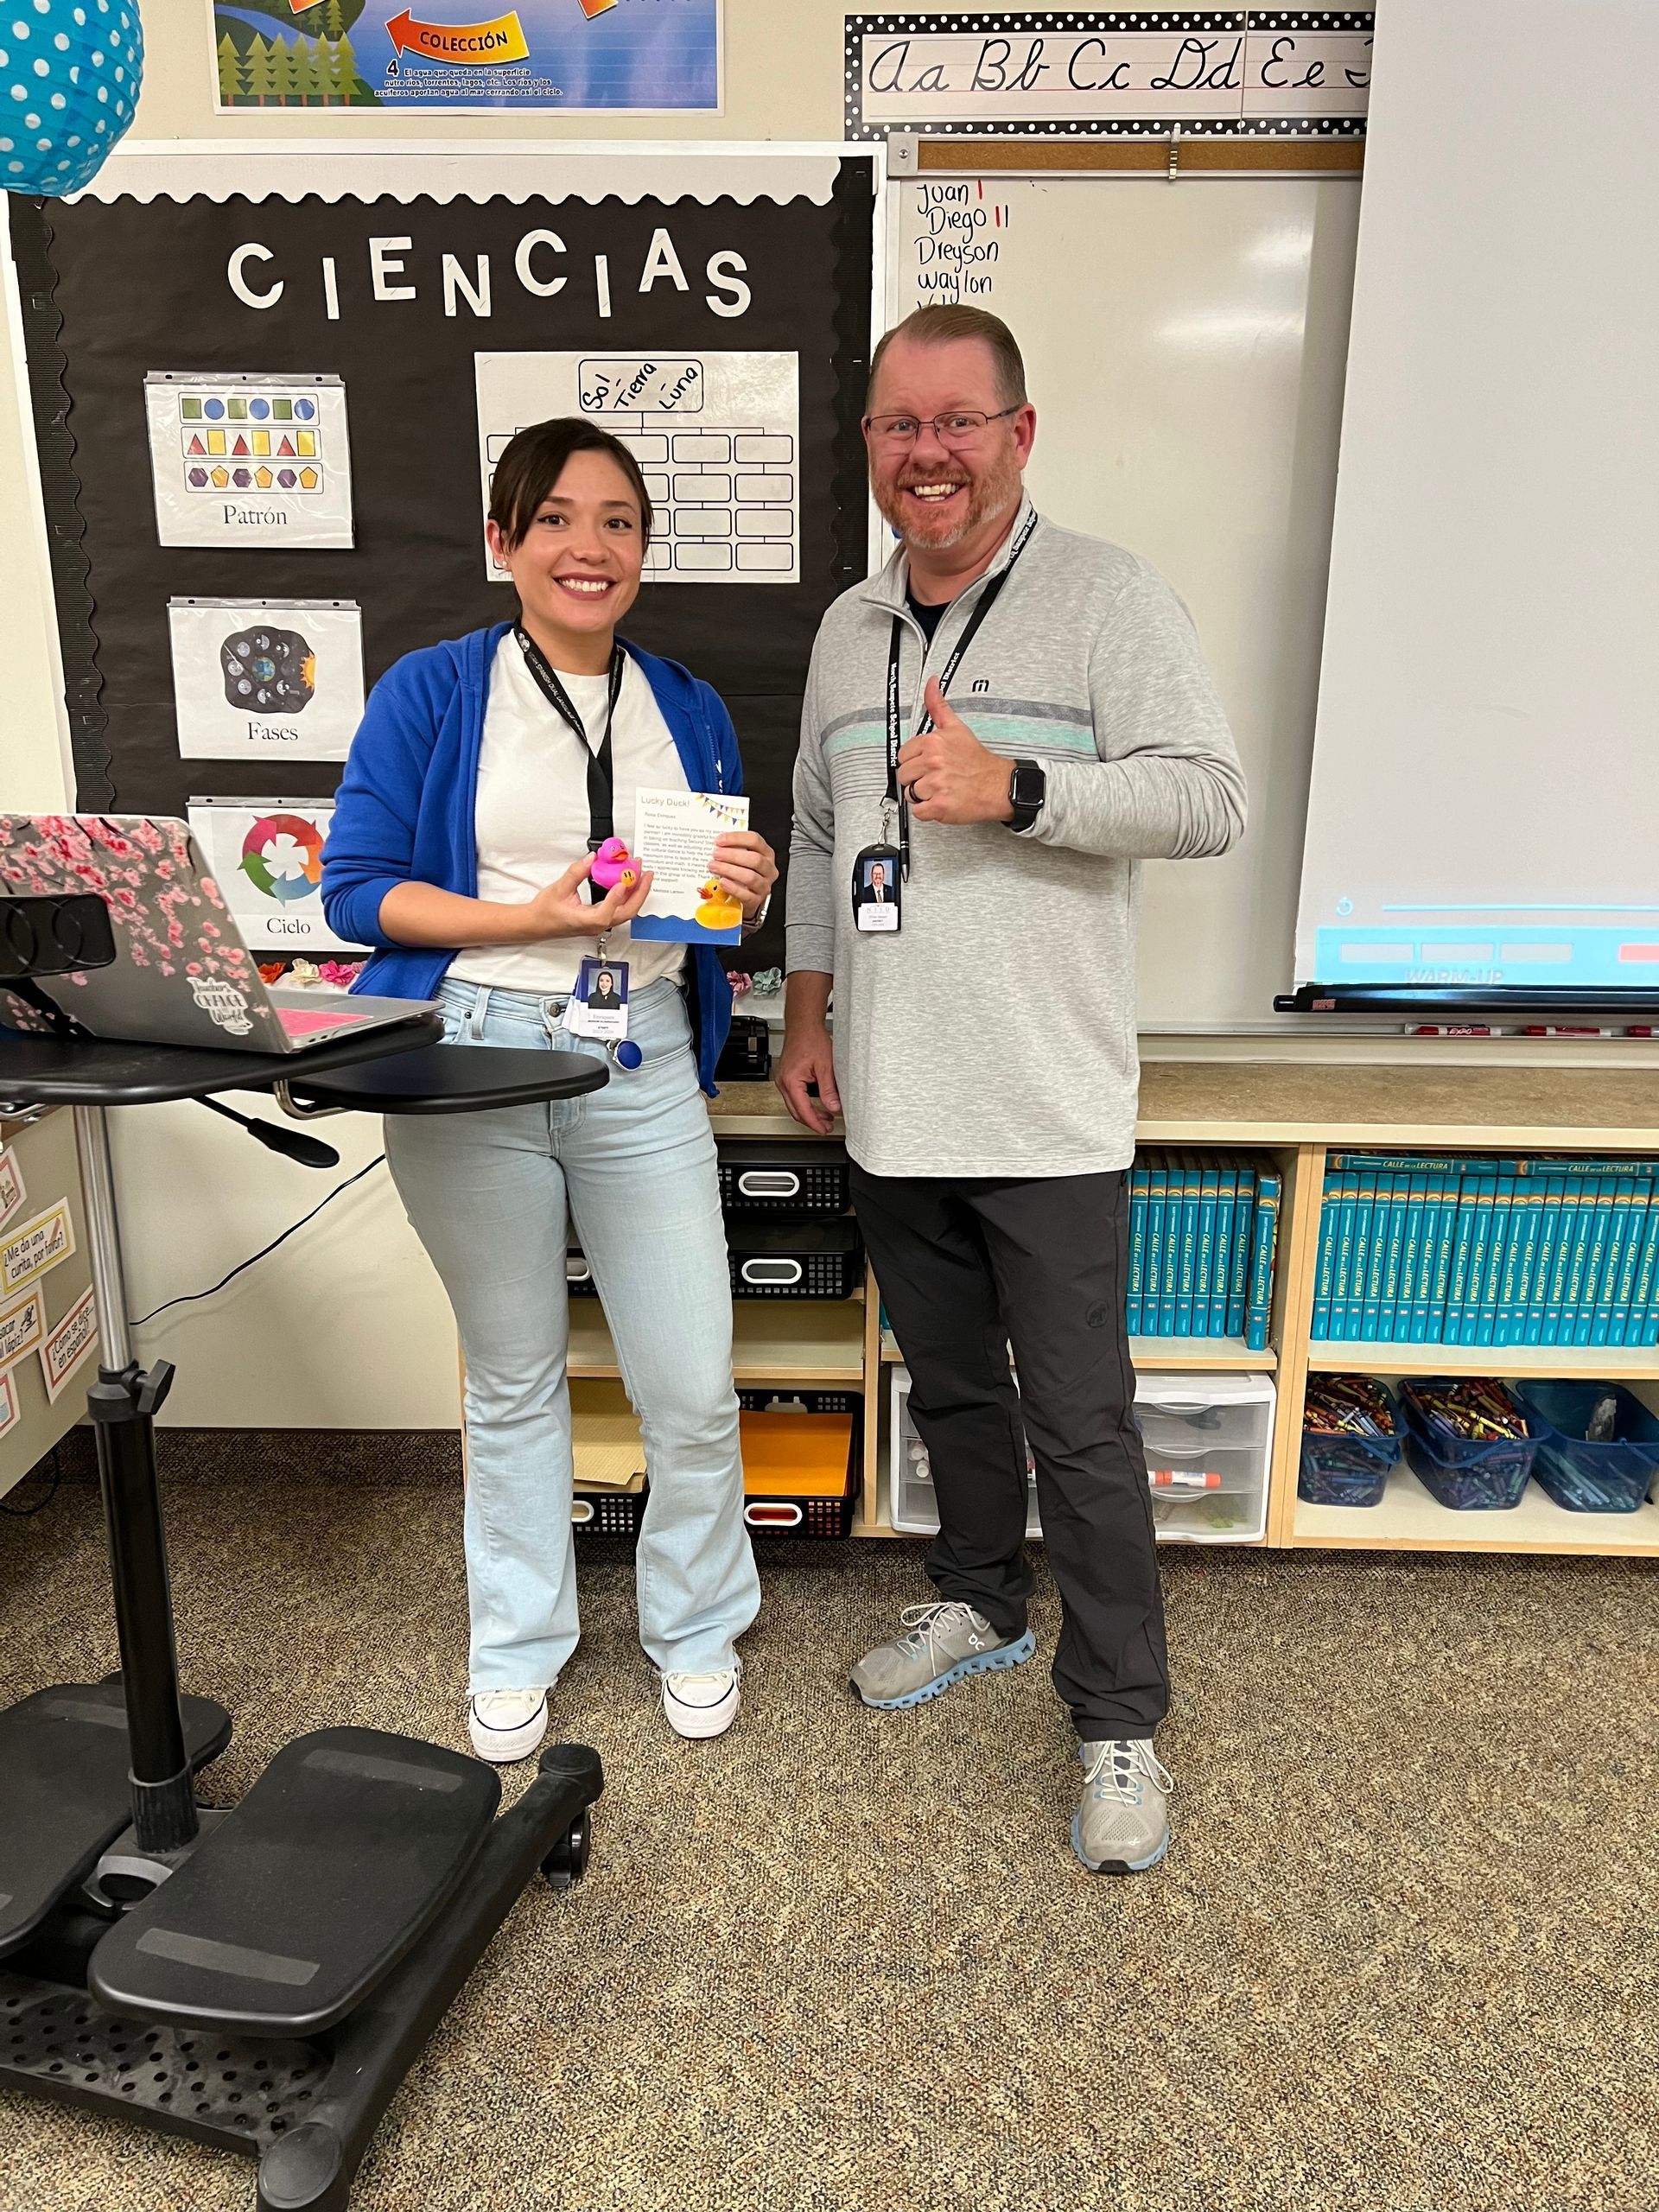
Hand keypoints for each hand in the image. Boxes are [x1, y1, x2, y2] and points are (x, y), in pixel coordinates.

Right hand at [520, 855, 653, 940]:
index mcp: (585, 921)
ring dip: (636, 893)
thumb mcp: (559, 888)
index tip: (623, 881)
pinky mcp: (601, 919)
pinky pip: (620, 909)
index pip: (605, 913)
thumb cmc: (545, 912)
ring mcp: (600, 923)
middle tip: (645, 873)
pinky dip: (628, 895)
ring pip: (626, 911)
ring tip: (642, 875)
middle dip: (639, 892)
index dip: (616, 898)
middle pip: (626, 912)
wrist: (537, 924)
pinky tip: (630, 883)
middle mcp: (596, 925)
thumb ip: (577, 872)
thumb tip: (592, 859)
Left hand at [709, 829, 778, 918]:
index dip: (736, 838)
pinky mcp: (757, 900)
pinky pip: (746, 895)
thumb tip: (715, 844)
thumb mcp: (740, 859)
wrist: (744, 899)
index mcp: (766, 853)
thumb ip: (732, 850)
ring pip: (750, 877)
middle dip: (732, 855)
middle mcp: (768, 869)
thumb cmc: (741, 875)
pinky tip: (722, 882)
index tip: (719, 840)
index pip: (755, 840)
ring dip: (730, 870)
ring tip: (714, 867)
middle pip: (755, 859)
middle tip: (716, 854)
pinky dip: (733, 888)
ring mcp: (764, 885)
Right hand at [775, 1020, 840, 1133]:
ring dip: (809, 1113)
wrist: (803, 1025)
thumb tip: (833, 1107)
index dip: (814, 1123)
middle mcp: (783, 1082)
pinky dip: (805, 1103)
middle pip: (796, 1111)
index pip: (803, 1110)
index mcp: (791, 1081)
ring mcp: (783, 1080)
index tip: (824, 1130)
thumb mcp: (826, 1066)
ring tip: (825, 1117)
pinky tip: (817, 1105)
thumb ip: (829, 1089)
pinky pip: (794, 1096)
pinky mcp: (787, 1077)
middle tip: (827, 1127)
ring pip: (794, 1105)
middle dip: (812, 1122)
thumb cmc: (811, 1039)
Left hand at [896, 679, 1015, 825]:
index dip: (914, 761)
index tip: (927, 764)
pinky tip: (941, 801)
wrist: (999, 786)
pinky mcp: (939, 806)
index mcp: (933, 743)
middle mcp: (933, 763)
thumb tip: (931, 684)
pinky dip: (928, 811)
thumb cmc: (978, 762)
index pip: (903, 755)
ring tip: (941, 789)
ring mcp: (936, 785)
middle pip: (904, 775)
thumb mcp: (957, 728)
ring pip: (910, 794)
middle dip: (917, 779)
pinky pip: (918, 812)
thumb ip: (938, 706)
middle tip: (936, 777)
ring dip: (923, 795)